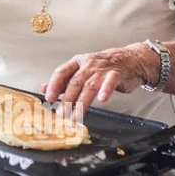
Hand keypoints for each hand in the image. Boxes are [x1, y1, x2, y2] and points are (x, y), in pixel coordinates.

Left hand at [42, 43, 157, 119]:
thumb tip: (44, 88)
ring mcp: (102, 69)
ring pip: (90, 86)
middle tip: (61, 114)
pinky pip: (110, 82)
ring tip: (76, 116)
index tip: (48, 98)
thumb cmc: (104, 67)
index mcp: (77, 62)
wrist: (131, 59)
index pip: (62, 72)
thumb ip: (64, 80)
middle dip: (67, 99)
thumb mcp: (81, 69)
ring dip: (82, 102)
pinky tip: (102, 99)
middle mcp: (88, 64)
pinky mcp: (117, 74)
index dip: (54, 85)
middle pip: (75, 82)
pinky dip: (106, 90)